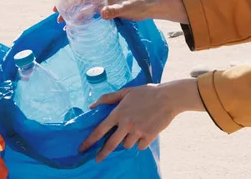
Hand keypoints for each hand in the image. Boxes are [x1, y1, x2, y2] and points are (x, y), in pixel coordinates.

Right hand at [54, 0, 188, 23]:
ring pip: (81, 2)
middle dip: (66, 1)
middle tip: (56, 11)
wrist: (149, 9)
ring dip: (71, 10)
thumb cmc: (140, 4)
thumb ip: (115, 10)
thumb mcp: (128, 8)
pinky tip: (73, 25)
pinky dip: (79, 16)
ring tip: (62, 22)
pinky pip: (88, 10)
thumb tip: (101, 14)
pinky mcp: (103, 6)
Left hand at [79, 79, 203, 161]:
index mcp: (118, 113)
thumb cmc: (146, 93)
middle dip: (102, 153)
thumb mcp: (125, 92)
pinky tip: (144, 132)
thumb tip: (92, 106)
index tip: (82, 148)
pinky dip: (140, 142)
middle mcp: (126, 124)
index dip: (90, 140)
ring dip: (127, 141)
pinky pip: (140, 146)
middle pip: (111, 144)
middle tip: (97, 159)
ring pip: (127, 144)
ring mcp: (137, 131)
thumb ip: (108, 98)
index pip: (100, 130)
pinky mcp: (148, 136)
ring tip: (134, 130)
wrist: (167, 97)